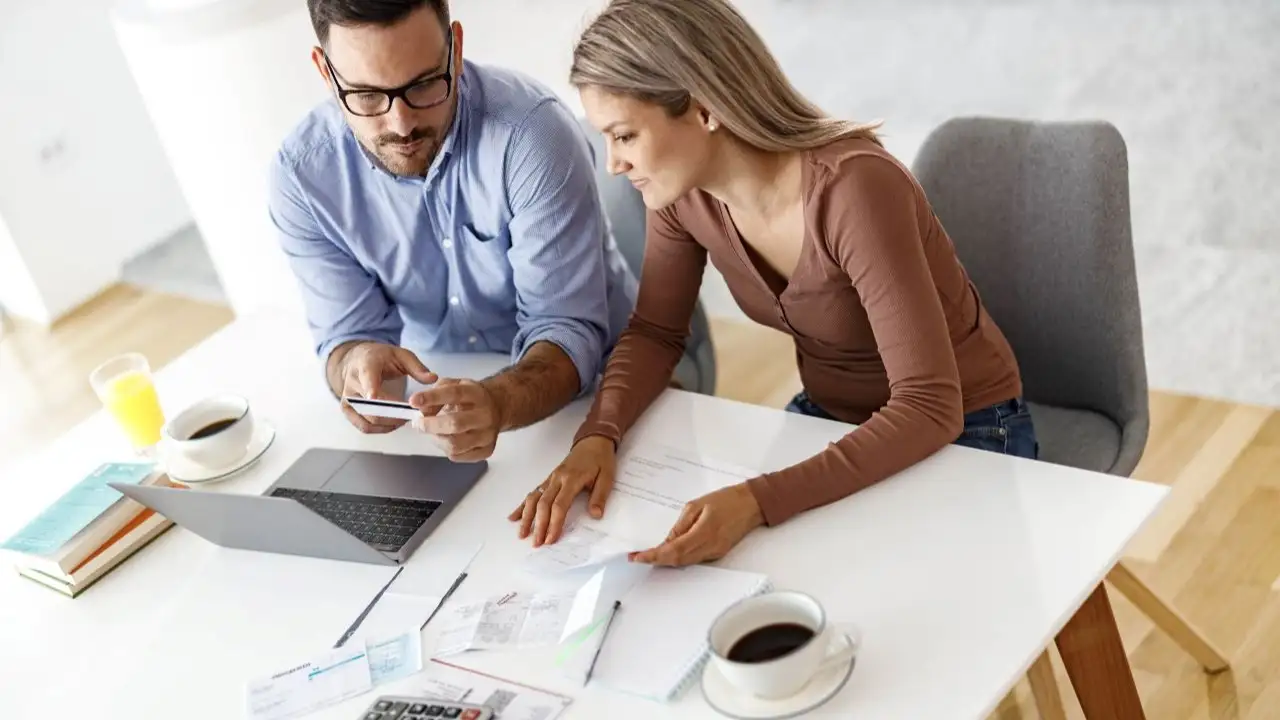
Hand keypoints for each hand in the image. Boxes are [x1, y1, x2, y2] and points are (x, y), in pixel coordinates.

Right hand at [339, 343, 436, 433]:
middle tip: (412, 414)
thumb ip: (417, 367)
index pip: (367, 378)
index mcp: (366, 365)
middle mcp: (353, 383)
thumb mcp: (401, 355)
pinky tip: (394, 424)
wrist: (358, 360)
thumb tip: (433, 378)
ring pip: (367, 420)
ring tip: (405, 419)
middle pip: (370, 406)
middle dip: (393, 414)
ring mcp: (348, 398)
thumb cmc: (381, 357)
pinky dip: (381, 429)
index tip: (374, 397)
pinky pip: (364, 426)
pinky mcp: (348, 410)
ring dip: (389, 424)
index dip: (370, 389)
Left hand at [408, 378, 501, 461]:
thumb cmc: (470, 398)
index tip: (414, 401)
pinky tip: (446, 439)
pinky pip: (458, 456)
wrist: (496, 408)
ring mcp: (487, 435)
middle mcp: (485, 415)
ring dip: (436, 439)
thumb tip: (422, 410)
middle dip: (430, 425)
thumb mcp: (453, 385)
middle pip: (455, 424)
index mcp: (476, 394)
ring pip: (455, 445)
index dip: (432, 398)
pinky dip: (445, 449)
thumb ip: (435, 393)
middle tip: (418, 424)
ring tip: (433, 432)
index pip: (454, 394)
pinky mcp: (486, 450)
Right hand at [508, 435, 616, 546]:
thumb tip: (596, 515)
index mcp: (572, 479)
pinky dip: (522, 506)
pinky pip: (533, 493)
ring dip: (526, 517)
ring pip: (533, 498)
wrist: (593, 441)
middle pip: (543, 504)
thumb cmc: (601, 460)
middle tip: (537, 543)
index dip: (554, 523)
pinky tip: (513, 517)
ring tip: (522, 534)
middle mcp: (557, 479)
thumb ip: (600, 496)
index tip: (551, 539)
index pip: (559, 505)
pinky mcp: (548, 479)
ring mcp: (551, 478)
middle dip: (539, 525)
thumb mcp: (607, 477)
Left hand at [629, 483, 764, 566]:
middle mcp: (709, 547)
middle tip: (638, 557)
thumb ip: (680, 525)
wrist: (752, 504)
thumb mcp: (697, 505)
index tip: (637, 557)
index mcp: (703, 533)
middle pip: (677, 561)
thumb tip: (667, 542)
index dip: (653, 556)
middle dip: (656, 561)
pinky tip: (669, 553)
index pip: (673, 550)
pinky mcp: (718, 553)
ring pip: (685, 563)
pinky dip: (679, 558)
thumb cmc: (725, 499)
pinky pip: (695, 560)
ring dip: (666, 561)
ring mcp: (715, 553)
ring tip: (649, 556)